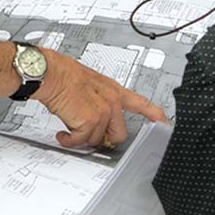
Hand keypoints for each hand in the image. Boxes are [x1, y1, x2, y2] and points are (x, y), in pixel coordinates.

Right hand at [36, 51, 166, 147]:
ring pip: (97, 140)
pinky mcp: (90, 121)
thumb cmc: (63, 74)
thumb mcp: (89, 82)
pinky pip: (82, 141)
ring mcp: (103, 111)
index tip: (164, 123)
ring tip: (69, 123)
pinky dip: (70, 140)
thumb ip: (99, 100)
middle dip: (103, 138)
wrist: (49, 72)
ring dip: (81, 136)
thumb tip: (97, 121)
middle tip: (87, 131)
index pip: (140, 103)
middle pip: (119, 134)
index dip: (154, 115)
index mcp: (113, 89)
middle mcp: (112, 100)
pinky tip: (63, 133)